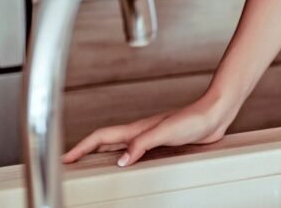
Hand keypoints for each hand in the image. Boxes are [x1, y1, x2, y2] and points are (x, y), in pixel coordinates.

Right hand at [61, 95, 232, 167]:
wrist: (214, 114)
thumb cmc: (194, 118)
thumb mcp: (166, 132)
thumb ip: (143, 144)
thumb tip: (122, 160)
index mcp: (137, 129)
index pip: (101, 138)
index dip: (81, 148)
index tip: (65, 159)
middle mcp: (140, 132)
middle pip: (105, 142)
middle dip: (85, 152)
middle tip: (70, 164)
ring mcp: (150, 137)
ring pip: (118, 147)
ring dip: (101, 155)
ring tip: (90, 166)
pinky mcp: (162, 143)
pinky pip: (134, 152)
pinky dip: (122, 159)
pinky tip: (126, 166)